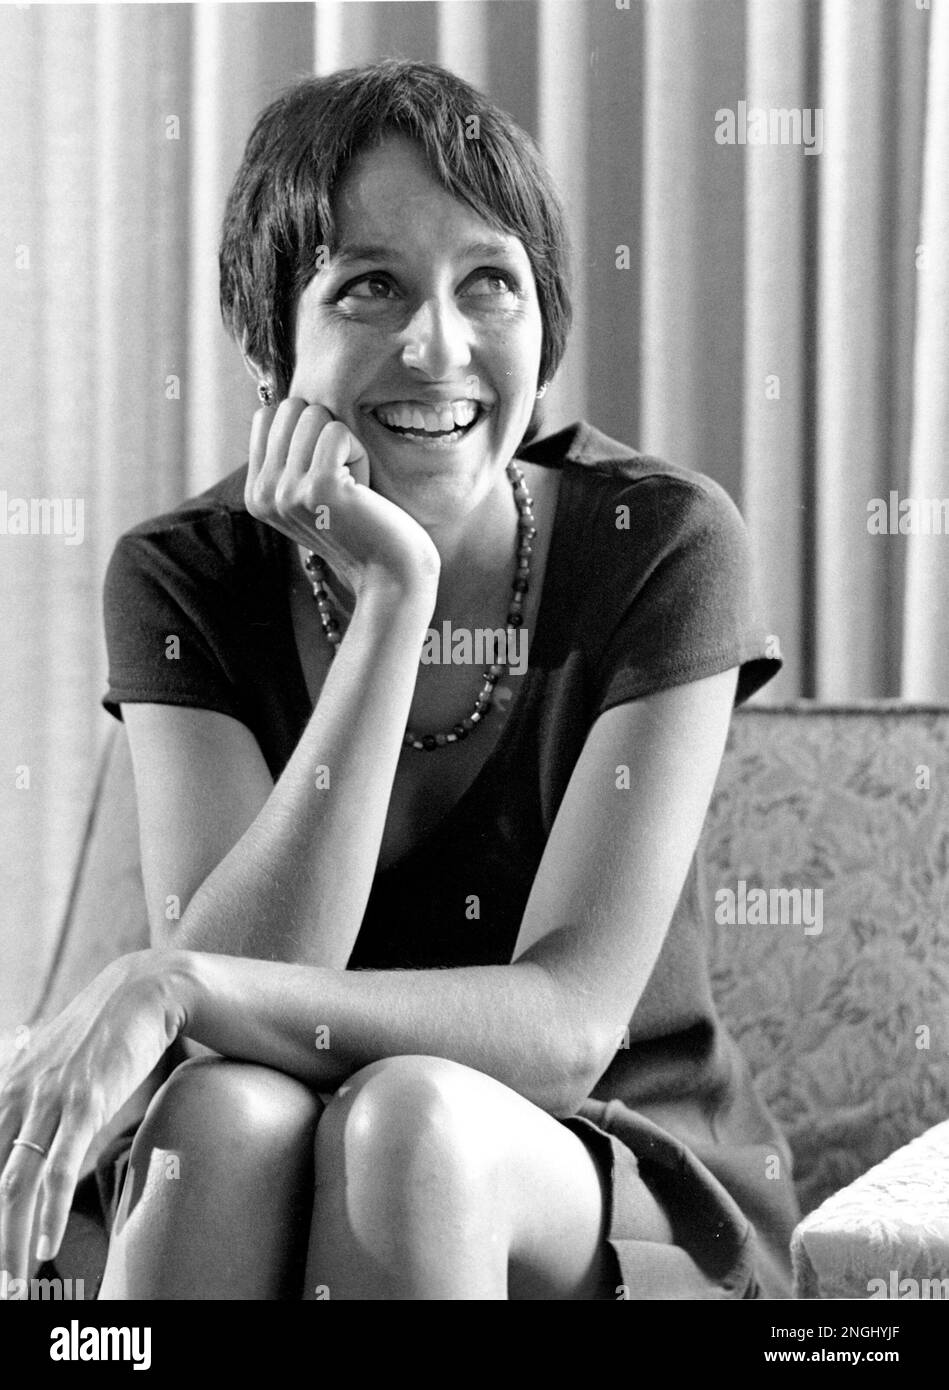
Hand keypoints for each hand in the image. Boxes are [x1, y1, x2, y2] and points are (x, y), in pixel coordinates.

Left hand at [0, 951, 185, 1287]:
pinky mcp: (83, 1104)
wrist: (147, 990)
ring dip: (10, 1242)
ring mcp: (48, 1100)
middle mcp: (16, 1095)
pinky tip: (46, 1243)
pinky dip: (49, 1211)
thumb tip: (41, 1138)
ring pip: (15, 1186)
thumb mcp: (59, 1065)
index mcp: (6, 1088)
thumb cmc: (108, 1031)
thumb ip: (39, 1097)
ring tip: (13, 1280)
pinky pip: (57, 1169)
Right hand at [246, 398, 440, 600]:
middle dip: (326, 433)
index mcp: (256, 493)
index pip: (267, 416)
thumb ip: (290, 454)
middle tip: (343, 479)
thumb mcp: (312, 490)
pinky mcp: (319, 488)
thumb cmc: (362, 524)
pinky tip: (362, 489)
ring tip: (353, 486)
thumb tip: (288, 400)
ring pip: (314, 415)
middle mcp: (263, 494)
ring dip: (346, 444)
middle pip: (290, 409)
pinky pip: (338, 431)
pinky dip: (359, 453)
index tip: (325, 473)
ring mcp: (287, 492)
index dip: (306, 431)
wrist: (390, 573)